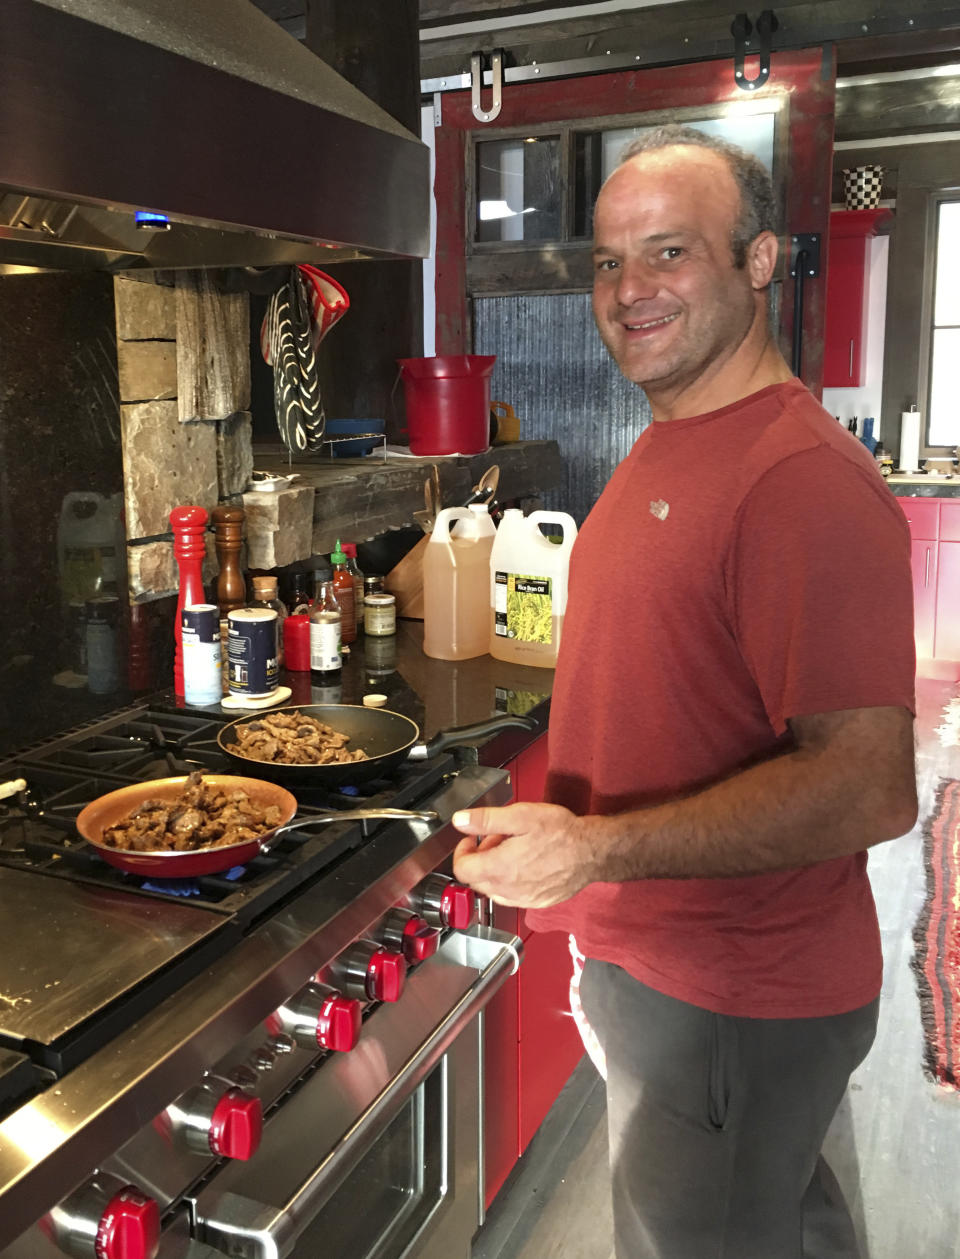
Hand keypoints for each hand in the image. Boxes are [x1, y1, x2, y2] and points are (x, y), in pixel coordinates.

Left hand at [451, 801, 594, 908]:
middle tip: (495, 840)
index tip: (470, 840)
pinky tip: (525, 864)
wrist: (592, 851)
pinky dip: (510, 882)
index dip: (461, 852)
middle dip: (479, 859)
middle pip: (476, 881)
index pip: (462, 870)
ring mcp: (524, 899)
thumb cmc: (561, 833)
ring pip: (493, 890)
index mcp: (500, 868)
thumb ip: (486, 819)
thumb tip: (460, 821)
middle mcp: (509, 889)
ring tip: (512, 850)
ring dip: (494, 871)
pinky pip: (512, 896)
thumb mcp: (520, 815)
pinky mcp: (537, 902)